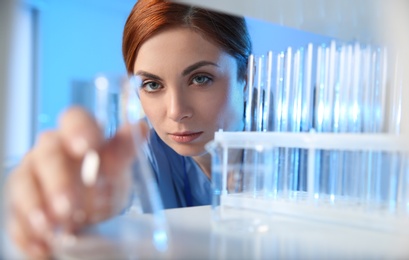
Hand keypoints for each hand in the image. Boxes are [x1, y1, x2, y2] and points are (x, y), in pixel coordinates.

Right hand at [4, 106, 147, 257]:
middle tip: (69, 206)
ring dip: (35, 207)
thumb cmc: (102, 183)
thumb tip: (141, 127)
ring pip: (24, 183)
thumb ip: (124, 151)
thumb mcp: (118, 169)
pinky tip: (42, 248)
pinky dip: (27, 234)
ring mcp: (30, 176)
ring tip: (52, 229)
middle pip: (47, 155)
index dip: (79, 129)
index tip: (86, 146)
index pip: (74, 119)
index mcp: (77, 135)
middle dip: (57, 181)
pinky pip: (15, 218)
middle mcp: (49, 151)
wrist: (86, 212)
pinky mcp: (19, 206)